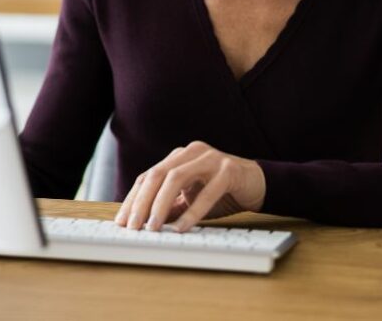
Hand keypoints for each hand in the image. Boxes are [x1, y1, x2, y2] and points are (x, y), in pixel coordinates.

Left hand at [114, 141, 264, 232]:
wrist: (259, 184)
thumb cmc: (222, 193)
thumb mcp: (190, 201)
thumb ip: (170, 207)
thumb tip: (144, 224)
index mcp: (178, 157)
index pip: (148, 176)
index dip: (133, 199)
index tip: (122, 222)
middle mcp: (191, 152)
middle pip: (156, 175)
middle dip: (141, 202)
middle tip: (133, 227)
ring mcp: (210, 158)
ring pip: (176, 178)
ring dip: (161, 205)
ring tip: (153, 228)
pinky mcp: (228, 170)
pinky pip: (206, 192)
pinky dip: (192, 212)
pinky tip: (182, 228)